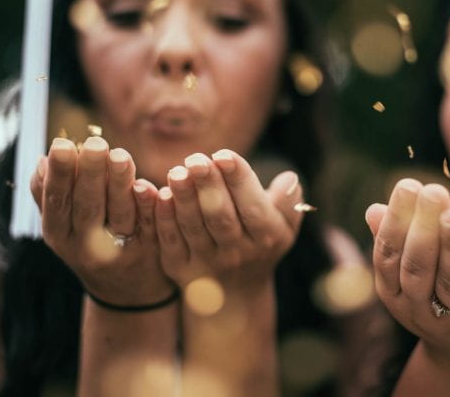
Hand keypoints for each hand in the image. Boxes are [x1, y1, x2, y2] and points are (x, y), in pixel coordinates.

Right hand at [30, 137, 173, 305]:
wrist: (128, 292)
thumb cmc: (90, 246)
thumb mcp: (63, 227)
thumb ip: (51, 197)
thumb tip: (42, 160)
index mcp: (60, 236)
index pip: (57, 202)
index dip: (60, 175)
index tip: (62, 144)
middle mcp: (87, 246)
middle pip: (87, 207)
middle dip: (90, 174)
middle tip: (94, 142)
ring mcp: (121, 250)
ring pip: (120, 214)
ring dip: (119, 184)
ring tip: (120, 154)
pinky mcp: (151, 250)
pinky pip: (149, 224)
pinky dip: (148, 205)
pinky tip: (147, 185)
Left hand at [153, 149, 301, 290]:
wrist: (235, 294)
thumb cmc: (260, 244)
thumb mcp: (284, 227)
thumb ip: (288, 202)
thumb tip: (290, 178)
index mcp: (266, 237)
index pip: (254, 207)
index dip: (239, 180)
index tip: (224, 154)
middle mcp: (238, 252)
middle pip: (221, 217)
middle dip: (208, 185)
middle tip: (196, 159)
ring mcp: (208, 262)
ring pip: (194, 227)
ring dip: (184, 198)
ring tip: (177, 171)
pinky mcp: (181, 269)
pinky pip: (171, 241)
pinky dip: (165, 218)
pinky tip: (159, 194)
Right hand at [366, 179, 449, 368]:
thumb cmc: (438, 298)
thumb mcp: (412, 274)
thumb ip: (398, 241)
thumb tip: (373, 209)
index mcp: (394, 292)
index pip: (388, 254)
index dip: (396, 221)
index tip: (408, 185)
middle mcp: (418, 310)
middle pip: (417, 269)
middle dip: (423, 229)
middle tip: (434, 191)